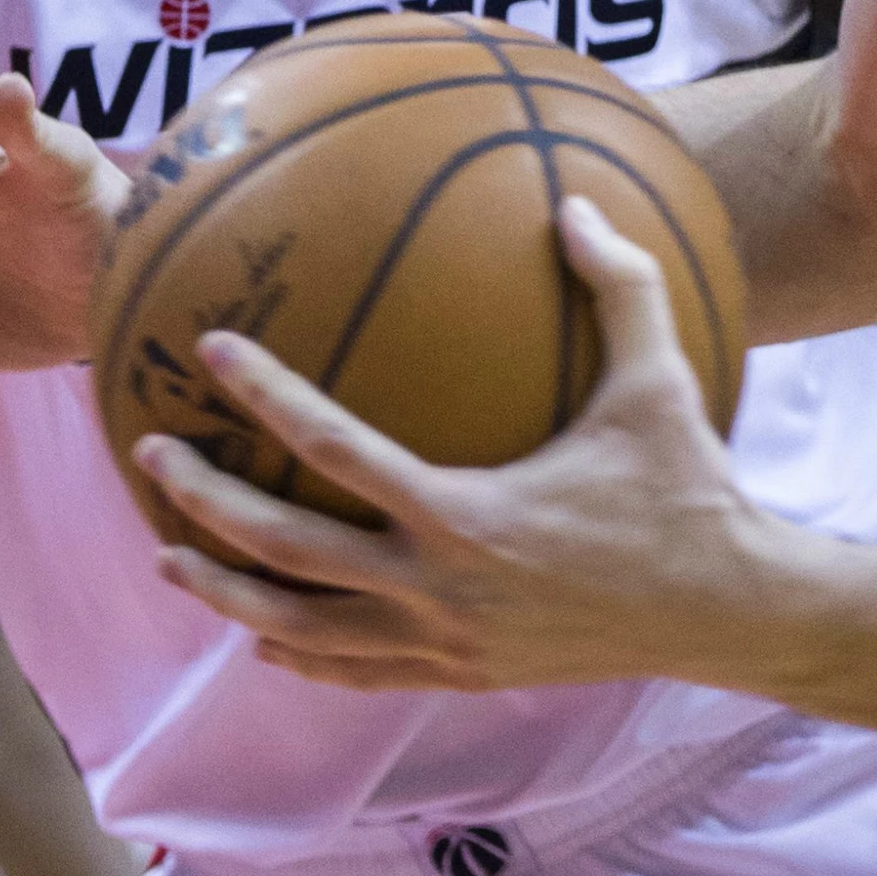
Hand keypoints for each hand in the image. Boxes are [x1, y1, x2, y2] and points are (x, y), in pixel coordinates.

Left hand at [136, 197, 793, 693]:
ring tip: (167, 554)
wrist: (726, 611)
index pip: (337, 451)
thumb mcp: (661, 383)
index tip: (212, 349)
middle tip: (150, 452)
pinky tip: (263, 635)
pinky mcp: (462, 675)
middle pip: (285, 552)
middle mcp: (440, 589)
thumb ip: (619, 287)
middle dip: (203, 504)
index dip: (266, 397)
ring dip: (227, 592)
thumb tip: (574, 200)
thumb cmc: (692, 492)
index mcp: (469, 516)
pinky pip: (354, 673)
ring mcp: (446, 644)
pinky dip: (297, 654)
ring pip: (301, 630)